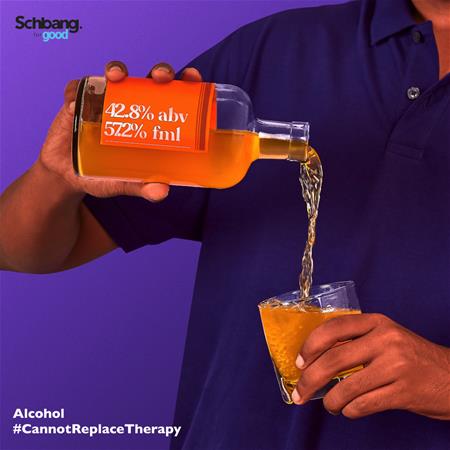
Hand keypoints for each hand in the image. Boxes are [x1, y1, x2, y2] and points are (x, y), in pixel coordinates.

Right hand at [38, 61, 202, 200]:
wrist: (69, 176)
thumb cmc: (104, 175)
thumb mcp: (126, 183)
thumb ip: (143, 187)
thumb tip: (162, 192)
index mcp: (150, 119)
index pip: (173, 96)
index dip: (184, 82)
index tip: (192, 77)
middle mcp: (130, 104)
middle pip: (150, 79)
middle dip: (159, 71)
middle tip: (161, 77)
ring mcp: (104, 99)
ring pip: (114, 73)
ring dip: (117, 69)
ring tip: (116, 78)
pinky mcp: (76, 101)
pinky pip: (76, 88)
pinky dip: (76, 92)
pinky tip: (75, 105)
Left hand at [292, 313, 449, 419]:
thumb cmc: (412, 357)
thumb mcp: (386, 338)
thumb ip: (356, 341)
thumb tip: (315, 357)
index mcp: (377, 322)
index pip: (333, 328)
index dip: (310, 346)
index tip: (299, 362)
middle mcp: (385, 340)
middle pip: (334, 359)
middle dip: (310, 379)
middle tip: (300, 391)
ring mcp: (396, 366)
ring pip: (346, 387)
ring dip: (330, 401)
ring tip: (329, 404)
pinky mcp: (403, 392)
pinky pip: (363, 405)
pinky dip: (350, 410)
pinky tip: (348, 409)